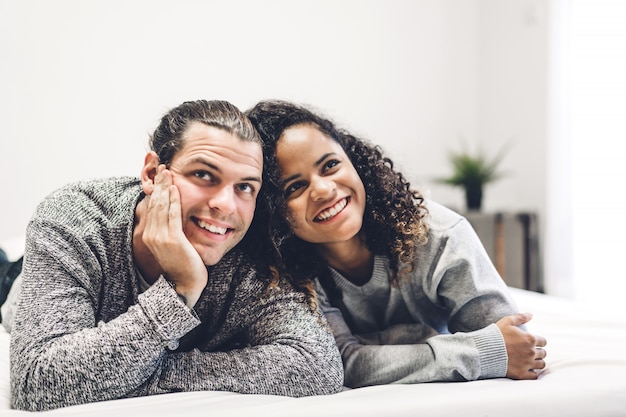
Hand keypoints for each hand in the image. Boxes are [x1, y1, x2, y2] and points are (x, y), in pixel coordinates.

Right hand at [143, 165, 207, 306]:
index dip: (156, 190)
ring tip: (167, 172)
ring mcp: (161, 237)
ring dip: (165, 187)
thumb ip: (169, 231)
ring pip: (162, 206)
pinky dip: (174, 200)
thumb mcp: (171, 245)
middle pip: (155, 203)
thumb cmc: (182, 265)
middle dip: (159, 184)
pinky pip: (173, 214)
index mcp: (150, 235)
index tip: (159, 176)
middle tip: (162, 167)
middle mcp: (152, 235)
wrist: (184, 285)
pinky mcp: (172, 239)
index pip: (152, 207)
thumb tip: (173, 217)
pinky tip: (175, 188)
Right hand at [496, 313, 546, 379]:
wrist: (484, 351)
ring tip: (529, 361)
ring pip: (541, 365)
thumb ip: (520, 317)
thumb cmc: (495, 335)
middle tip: (529, 351)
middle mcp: (531, 352)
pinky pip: (534, 376)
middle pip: (543, 353)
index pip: (543, 341)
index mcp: (529, 339)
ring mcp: (527, 364)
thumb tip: (531, 314)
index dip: (538, 341)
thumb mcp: (507, 322)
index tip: (532, 342)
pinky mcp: (522, 374)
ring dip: (537, 362)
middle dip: (538, 352)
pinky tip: (528, 370)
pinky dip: (533, 373)